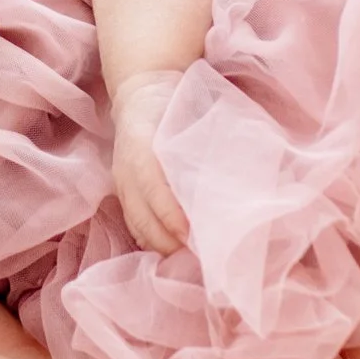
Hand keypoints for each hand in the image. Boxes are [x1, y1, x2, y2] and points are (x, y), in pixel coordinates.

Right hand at [110, 68, 189, 254]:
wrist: (140, 95)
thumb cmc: (176, 105)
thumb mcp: (192, 117)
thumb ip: (205, 149)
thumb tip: (237, 181)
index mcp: (143, 146)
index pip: (154, 189)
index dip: (173, 216)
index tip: (193, 237)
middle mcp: (127, 169)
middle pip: (144, 218)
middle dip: (172, 244)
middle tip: (204, 259)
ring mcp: (122, 184)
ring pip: (139, 227)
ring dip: (164, 248)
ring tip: (192, 262)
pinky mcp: (123, 194)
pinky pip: (135, 227)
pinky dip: (154, 243)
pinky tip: (175, 254)